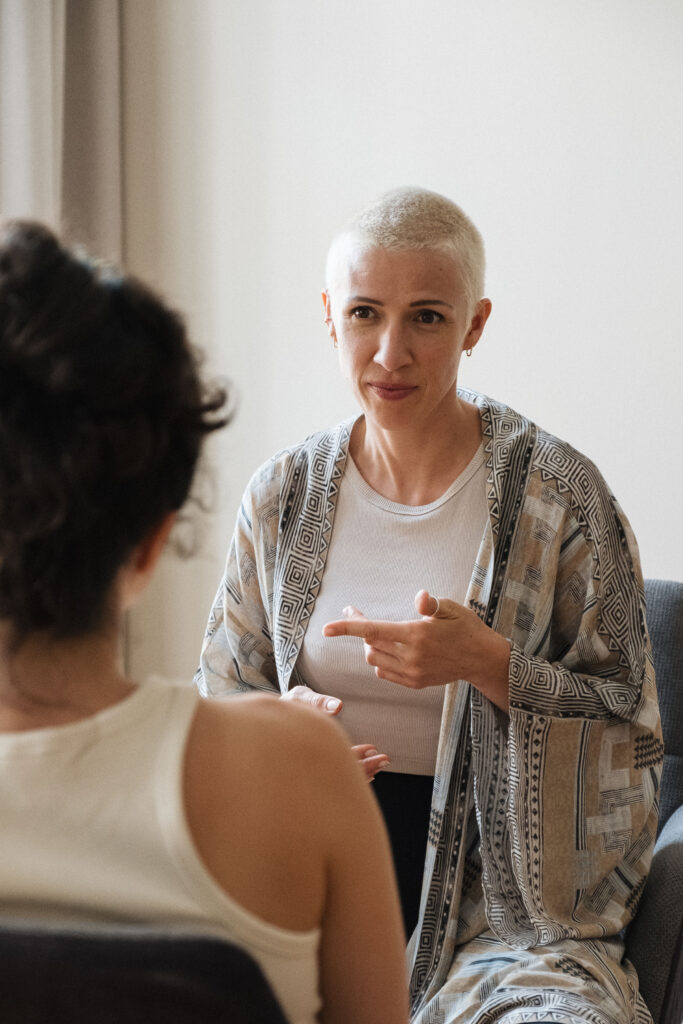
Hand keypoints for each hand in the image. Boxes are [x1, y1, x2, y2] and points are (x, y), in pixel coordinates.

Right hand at [281, 687, 389, 780]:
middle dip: (365, 768)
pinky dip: (351, 774)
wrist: (262, 719)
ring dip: (361, 772)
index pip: (338, 759)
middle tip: (385, 760)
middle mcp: (311, 766)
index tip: (374, 749)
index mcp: (309, 751)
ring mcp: (312, 769)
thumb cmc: (283, 708)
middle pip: (341, 773)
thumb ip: (317, 702)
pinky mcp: (314, 767)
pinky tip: (365, 774)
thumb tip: (338, 707)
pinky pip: (334, 776)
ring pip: (339, 777)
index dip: (358, 757)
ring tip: (380, 765)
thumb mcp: (299, 699)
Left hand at [322, 589, 510, 712]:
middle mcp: (411, 656)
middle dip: (359, 628)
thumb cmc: (466, 628)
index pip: (373, 630)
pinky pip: (385, 672)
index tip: (326, 628)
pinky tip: (391, 648)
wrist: (481, 660)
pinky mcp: (414, 683)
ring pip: (374, 659)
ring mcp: (412, 673)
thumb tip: (420, 597)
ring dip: (370, 645)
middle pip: (369, 644)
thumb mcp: (452, 609)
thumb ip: (431, 604)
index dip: (347, 627)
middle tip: (356, 612)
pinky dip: (381, 659)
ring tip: (379, 632)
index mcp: (417, 635)